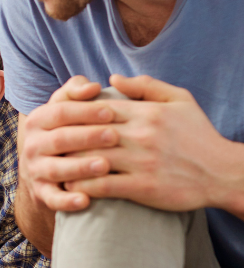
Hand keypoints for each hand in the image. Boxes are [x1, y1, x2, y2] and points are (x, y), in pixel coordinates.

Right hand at [20, 75, 117, 211]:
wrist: (46, 170)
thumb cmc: (68, 131)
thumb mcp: (65, 108)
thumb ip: (75, 92)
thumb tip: (92, 86)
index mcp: (38, 120)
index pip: (60, 112)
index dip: (85, 111)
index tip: (111, 111)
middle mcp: (33, 145)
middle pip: (59, 139)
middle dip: (87, 137)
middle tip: (114, 136)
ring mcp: (36, 171)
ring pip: (56, 169)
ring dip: (79, 168)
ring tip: (105, 166)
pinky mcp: (41, 194)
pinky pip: (53, 199)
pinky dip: (67, 201)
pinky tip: (87, 200)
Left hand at [63, 74, 235, 210]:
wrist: (223, 172)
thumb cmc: (198, 136)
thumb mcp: (180, 100)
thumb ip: (145, 87)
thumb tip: (111, 79)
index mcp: (146, 113)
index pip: (96, 108)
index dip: (72, 114)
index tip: (55, 121)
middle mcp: (141, 135)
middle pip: (88, 133)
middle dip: (63, 139)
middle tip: (45, 145)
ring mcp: (141, 161)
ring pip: (90, 159)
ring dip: (67, 165)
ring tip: (51, 167)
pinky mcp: (143, 187)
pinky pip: (103, 185)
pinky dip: (82, 187)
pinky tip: (70, 188)